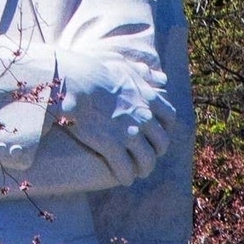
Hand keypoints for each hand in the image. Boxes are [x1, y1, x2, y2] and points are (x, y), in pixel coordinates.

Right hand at [52, 50, 176, 186]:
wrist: (75, 82)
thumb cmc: (94, 70)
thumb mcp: (125, 65)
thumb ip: (144, 72)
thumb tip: (162, 78)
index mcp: (149, 98)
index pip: (169, 118)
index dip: (165, 129)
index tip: (157, 134)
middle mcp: (144, 118)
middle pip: (161, 143)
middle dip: (156, 152)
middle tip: (147, 156)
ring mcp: (129, 133)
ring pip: (146, 160)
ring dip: (143, 168)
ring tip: (137, 173)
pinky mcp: (111, 146)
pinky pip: (125, 168)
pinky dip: (125, 176)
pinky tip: (122, 179)